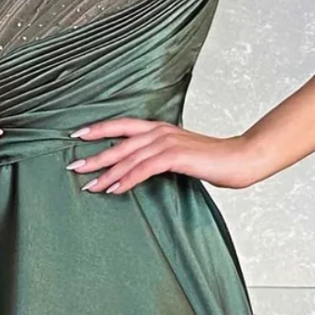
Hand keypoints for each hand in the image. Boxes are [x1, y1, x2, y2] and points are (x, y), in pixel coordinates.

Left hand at [67, 120, 266, 194]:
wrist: (240, 158)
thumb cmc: (213, 160)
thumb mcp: (181, 156)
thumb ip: (160, 157)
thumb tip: (141, 169)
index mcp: (159, 129)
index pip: (122, 125)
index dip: (99, 128)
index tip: (76, 135)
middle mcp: (160, 132)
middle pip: (119, 141)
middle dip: (95, 155)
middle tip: (74, 167)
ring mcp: (168, 142)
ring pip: (129, 157)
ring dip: (107, 172)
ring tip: (90, 185)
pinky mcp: (176, 156)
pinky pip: (145, 168)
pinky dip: (128, 179)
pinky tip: (115, 190)